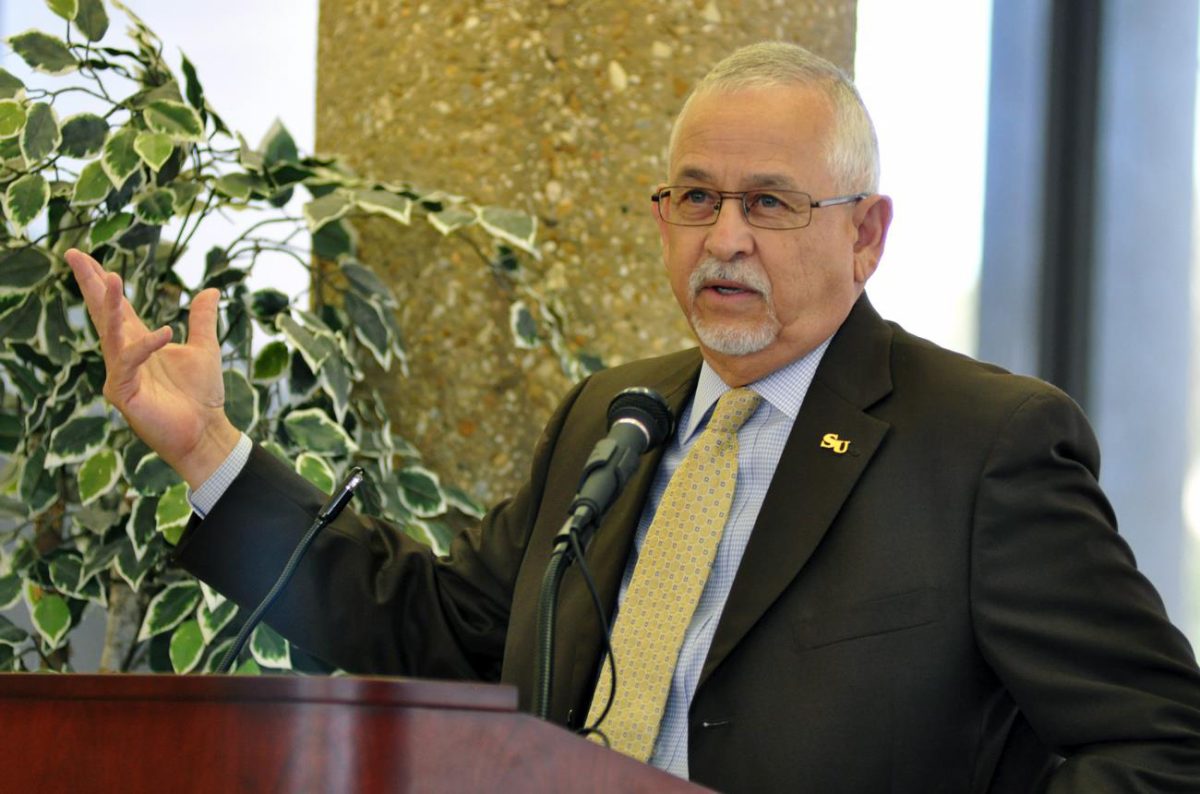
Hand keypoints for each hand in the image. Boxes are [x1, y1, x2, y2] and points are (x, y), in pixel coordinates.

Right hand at [66, 248, 239, 487]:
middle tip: (74, 254)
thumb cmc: (201, 396)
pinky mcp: (124, 394)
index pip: (117, 308)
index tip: (87, 257)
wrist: (207, 432)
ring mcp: (121, 375)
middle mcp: (125, 356)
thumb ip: (202, 320)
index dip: (103, 282)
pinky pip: (129, 364)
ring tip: (112, 277)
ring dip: (112, 306)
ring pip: (110, 334)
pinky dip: (145, 347)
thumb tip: (211, 290)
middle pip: (104, 314)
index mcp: (139, 343)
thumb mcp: (205, 348)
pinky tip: (164, 332)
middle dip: (91, 285)